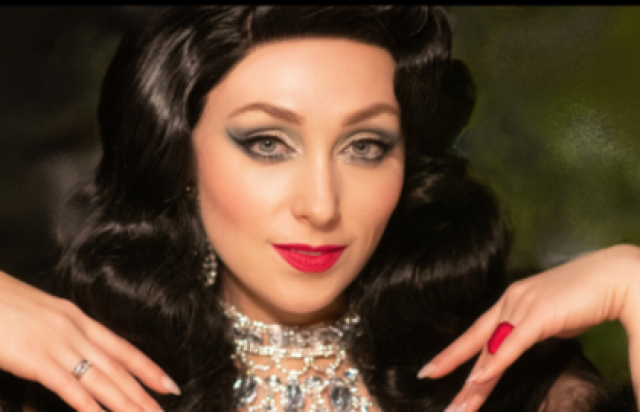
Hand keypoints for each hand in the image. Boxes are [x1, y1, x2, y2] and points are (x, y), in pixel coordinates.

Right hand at [0, 271, 179, 411]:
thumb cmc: (3, 302)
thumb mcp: (41, 314)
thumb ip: (62, 333)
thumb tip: (76, 354)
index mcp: (77, 318)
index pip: (122, 347)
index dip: (147, 367)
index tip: (167, 383)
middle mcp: (74, 330)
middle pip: (117, 367)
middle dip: (143, 392)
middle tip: (164, 408)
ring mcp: (57, 344)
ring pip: (101, 379)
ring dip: (125, 403)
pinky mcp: (35, 358)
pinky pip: (68, 386)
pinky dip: (89, 406)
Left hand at [416, 244, 639, 411]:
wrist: (615, 276)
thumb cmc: (587, 296)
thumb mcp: (551, 319)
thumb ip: (534, 330)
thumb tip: (526, 342)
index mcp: (510, 302)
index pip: (477, 334)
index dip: (454, 354)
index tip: (433, 370)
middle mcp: (509, 302)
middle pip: (477, 345)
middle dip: (457, 375)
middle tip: (446, 403)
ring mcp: (522, 306)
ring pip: (490, 349)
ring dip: (474, 382)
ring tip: (459, 406)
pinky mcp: (538, 314)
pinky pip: (511, 344)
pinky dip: (495, 363)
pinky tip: (478, 380)